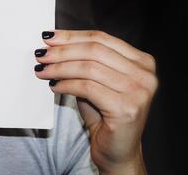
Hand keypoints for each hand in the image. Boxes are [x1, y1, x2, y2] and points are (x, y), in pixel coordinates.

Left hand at [34, 30, 157, 173]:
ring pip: (89, 68)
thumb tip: (53, 42)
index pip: (101, 38)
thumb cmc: (105, 115)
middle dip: (63, 51)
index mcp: (142, 62)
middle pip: (94, 50)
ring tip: (42, 70)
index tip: (49, 37)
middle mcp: (145, 75)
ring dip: (60, 68)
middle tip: (41, 54)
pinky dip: (66, 85)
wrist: (117, 152)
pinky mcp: (126, 108)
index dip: (72, 36)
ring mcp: (138, 92)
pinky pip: (87, 87)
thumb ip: (84, 60)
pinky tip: (54, 86)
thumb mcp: (97, 81)